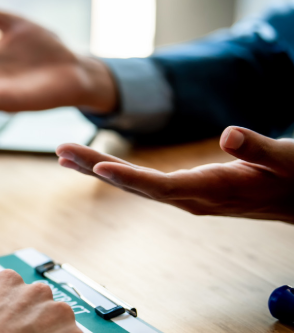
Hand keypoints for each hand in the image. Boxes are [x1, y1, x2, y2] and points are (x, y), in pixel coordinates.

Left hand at [57, 126, 293, 223]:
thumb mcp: (287, 159)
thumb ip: (257, 148)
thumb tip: (229, 133)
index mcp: (213, 190)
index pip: (162, 187)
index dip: (129, 179)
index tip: (97, 168)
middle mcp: (193, 198)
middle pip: (136, 185)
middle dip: (95, 167)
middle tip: (61, 150)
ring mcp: (188, 197)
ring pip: (135, 184)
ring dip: (98, 169)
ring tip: (64, 155)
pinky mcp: (189, 191)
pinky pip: (144, 183)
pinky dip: (117, 172)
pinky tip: (96, 166)